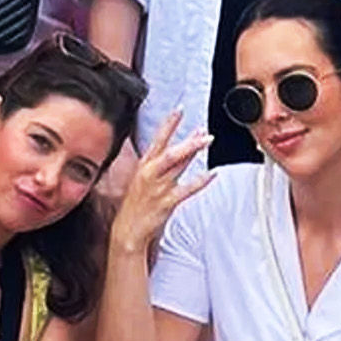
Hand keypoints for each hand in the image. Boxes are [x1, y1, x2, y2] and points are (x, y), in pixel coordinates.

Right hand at [107, 112, 212, 260]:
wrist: (128, 229)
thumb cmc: (138, 203)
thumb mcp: (145, 178)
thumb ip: (164, 164)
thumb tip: (183, 149)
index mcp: (144, 165)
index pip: (158, 140)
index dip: (169, 124)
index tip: (180, 110)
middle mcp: (150, 173)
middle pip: (170, 151)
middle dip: (187, 140)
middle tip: (203, 130)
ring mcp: (158, 187)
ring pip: (177, 165)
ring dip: (193, 151)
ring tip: (208, 141)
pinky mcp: (166, 202)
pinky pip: (186, 189)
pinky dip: (200, 181)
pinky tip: (211, 174)